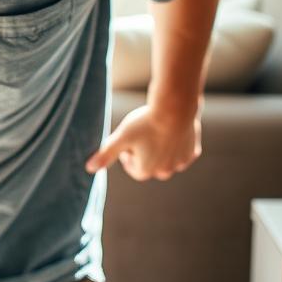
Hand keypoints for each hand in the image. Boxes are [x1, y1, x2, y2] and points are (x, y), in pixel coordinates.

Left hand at [85, 104, 200, 180]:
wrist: (175, 108)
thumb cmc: (144, 123)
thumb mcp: (120, 137)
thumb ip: (106, 154)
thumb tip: (89, 169)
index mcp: (145, 171)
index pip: (130, 166)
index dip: (127, 151)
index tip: (128, 138)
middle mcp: (164, 172)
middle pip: (149, 163)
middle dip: (143, 151)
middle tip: (142, 132)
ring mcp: (180, 163)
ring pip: (165, 158)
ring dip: (159, 148)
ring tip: (155, 130)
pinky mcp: (192, 152)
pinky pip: (180, 151)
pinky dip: (174, 143)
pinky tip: (170, 130)